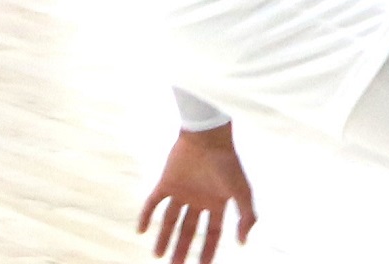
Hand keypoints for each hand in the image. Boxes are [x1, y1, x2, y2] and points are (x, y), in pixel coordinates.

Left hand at [138, 125, 256, 263]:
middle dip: (183, 249)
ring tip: (158, 256)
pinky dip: (146, 216)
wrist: (208, 137)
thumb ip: (247, 216)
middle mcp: (198, 199)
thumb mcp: (242, 192)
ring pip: (170, 220)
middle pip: (189, 230)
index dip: (208, 249)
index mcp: (217, 202)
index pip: (212, 232)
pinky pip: (153, 203)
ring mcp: (181, 191)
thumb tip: (242, 243)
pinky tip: (141, 231)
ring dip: (163, 238)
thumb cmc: (228, 163)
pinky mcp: (165, 182)